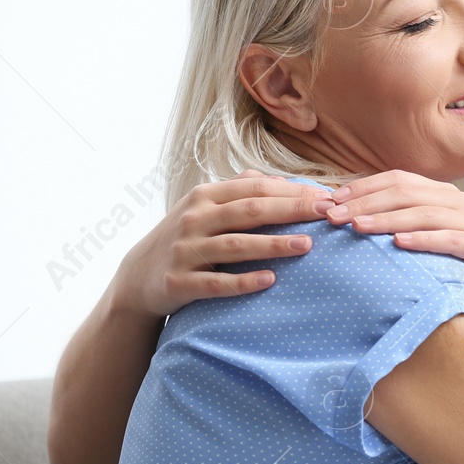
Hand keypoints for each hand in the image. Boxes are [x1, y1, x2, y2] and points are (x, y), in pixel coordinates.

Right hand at [111, 170, 331, 317]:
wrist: (137, 278)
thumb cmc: (184, 238)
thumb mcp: (203, 208)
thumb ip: (238, 191)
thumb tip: (278, 179)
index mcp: (205, 197)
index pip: (255, 188)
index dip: (292, 191)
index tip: (326, 197)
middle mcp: (194, 219)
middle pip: (250, 211)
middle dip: (291, 210)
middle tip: (327, 213)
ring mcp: (185, 250)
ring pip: (235, 245)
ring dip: (273, 245)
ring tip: (307, 245)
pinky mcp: (179, 282)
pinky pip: (216, 283)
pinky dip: (243, 282)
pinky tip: (270, 280)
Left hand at [325, 170, 463, 304]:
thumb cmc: (457, 272)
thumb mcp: (425, 244)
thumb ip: (398, 226)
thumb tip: (351, 219)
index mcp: (443, 195)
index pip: (398, 179)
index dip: (363, 186)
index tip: (331, 200)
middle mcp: (460, 203)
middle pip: (408, 192)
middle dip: (367, 202)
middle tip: (335, 216)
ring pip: (426, 212)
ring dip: (388, 218)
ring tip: (358, 227)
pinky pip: (452, 239)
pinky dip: (424, 239)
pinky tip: (399, 243)